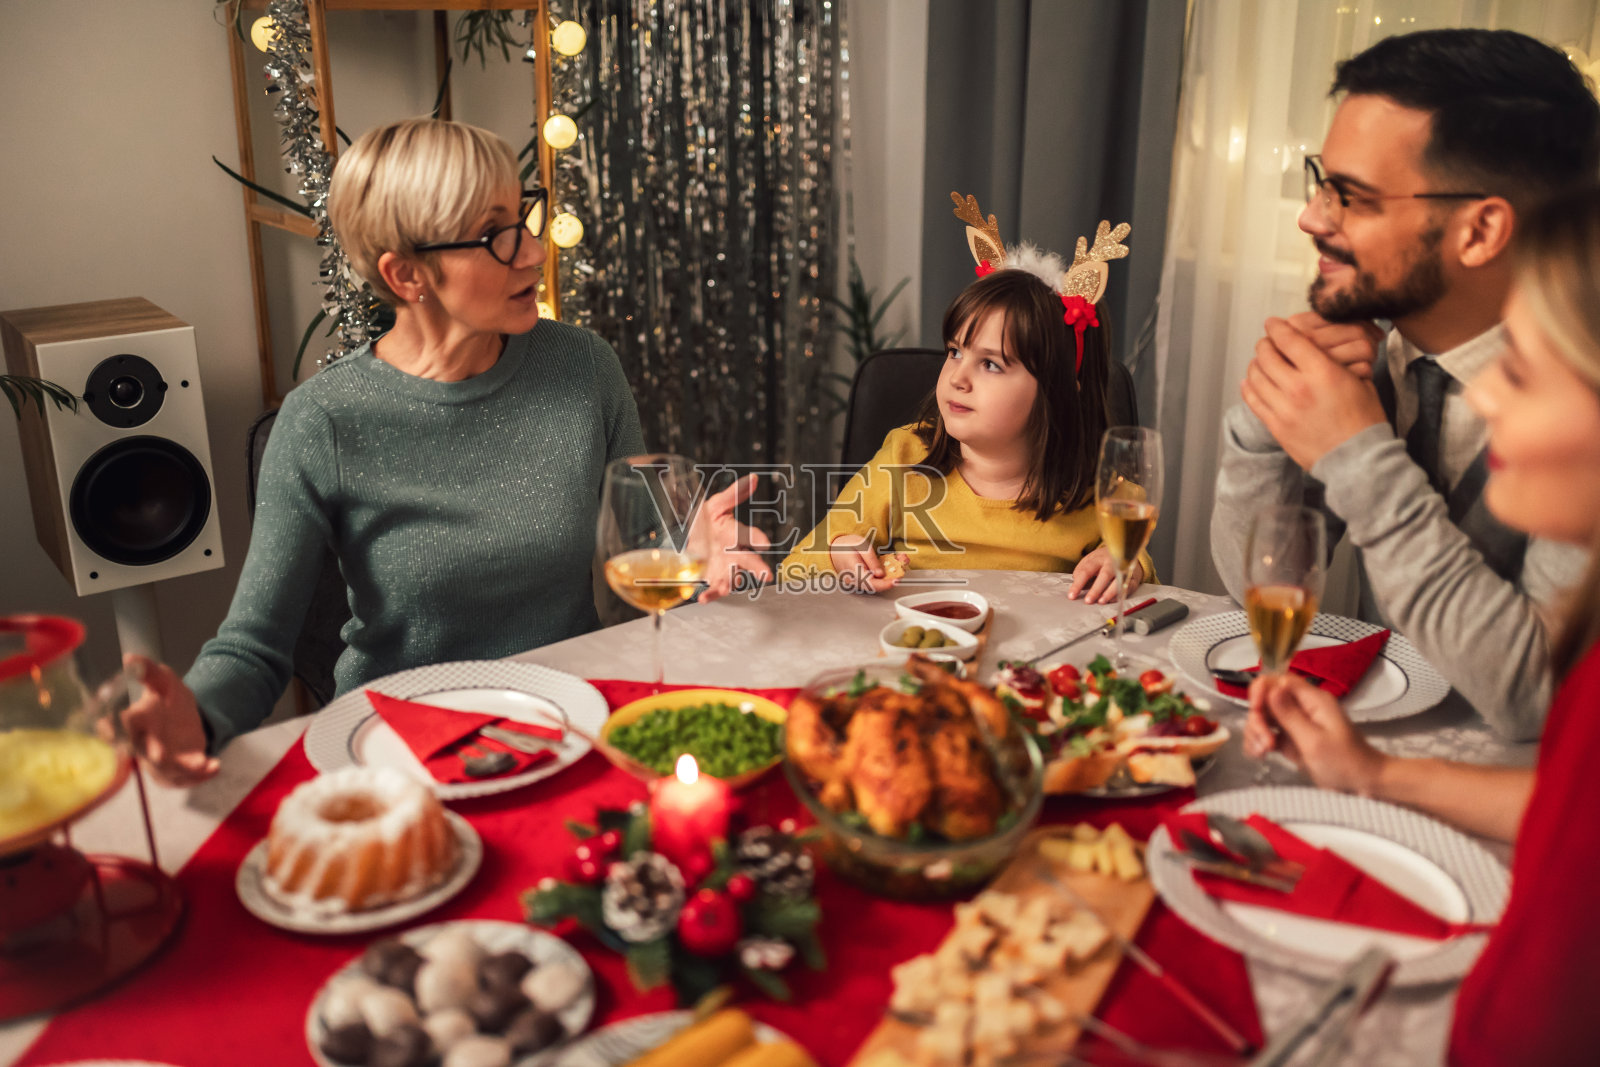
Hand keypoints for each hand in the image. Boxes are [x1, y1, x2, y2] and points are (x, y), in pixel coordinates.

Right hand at [116, 654, 219, 787]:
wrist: (187, 718)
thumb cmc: (168, 699)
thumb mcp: (163, 681)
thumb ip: (149, 671)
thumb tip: (131, 658)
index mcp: (135, 721)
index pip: (116, 728)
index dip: (111, 730)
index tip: (112, 728)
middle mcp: (143, 743)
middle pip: (142, 752)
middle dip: (151, 752)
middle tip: (158, 754)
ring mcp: (160, 760)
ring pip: (167, 769)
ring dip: (182, 768)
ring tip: (201, 763)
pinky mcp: (178, 769)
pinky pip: (187, 777)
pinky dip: (201, 773)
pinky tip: (215, 765)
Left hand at [696, 474, 773, 601]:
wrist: (689, 535)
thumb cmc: (708, 519)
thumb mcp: (717, 504)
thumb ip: (735, 494)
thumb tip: (753, 479)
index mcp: (737, 534)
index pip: (751, 535)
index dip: (758, 538)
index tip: (765, 543)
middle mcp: (735, 553)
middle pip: (749, 561)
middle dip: (758, 568)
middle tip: (766, 574)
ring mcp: (725, 567)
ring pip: (733, 578)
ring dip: (731, 584)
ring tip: (727, 588)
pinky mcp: (712, 577)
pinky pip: (714, 588)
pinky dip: (710, 595)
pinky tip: (703, 598)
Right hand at [829, 534, 906, 593]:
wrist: (835, 548)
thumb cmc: (847, 545)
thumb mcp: (861, 545)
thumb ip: (871, 560)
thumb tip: (880, 574)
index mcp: (853, 570)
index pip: (870, 583)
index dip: (885, 584)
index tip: (896, 580)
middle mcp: (854, 580)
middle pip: (874, 587)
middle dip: (889, 581)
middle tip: (901, 574)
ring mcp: (855, 583)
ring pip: (874, 586)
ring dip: (887, 580)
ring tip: (897, 569)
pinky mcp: (859, 582)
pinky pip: (872, 583)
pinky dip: (882, 578)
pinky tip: (889, 571)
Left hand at [1068, 548, 1141, 603]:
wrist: (1125, 551)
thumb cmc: (1104, 560)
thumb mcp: (1090, 561)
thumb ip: (1081, 572)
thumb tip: (1076, 583)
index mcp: (1098, 558)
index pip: (1086, 571)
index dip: (1078, 584)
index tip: (1072, 595)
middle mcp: (1111, 562)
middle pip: (1104, 574)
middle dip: (1096, 589)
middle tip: (1088, 600)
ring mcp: (1123, 569)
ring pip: (1118, 580)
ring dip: (1110, 592)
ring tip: (1101, 601)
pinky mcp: (1132, 578)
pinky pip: (1128, 586)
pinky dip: (1120, 594)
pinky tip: (1112, 600)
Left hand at [1241, 316, 1386, 469]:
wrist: (1358, 459)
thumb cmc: (1365, 420)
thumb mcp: (1359, 381)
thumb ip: (1335, 362)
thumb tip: (1318, 348)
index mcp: (1322, 372)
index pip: (1289, 340)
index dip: (1277, 328)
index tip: (1273, 324)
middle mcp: (1298, 388)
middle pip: (1267, 355)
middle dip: (1265, 344)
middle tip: (1267, 342)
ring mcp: (1284, 409)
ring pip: (1255, 376)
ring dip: (1255, 364)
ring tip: (1260, 361)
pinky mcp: (1276, 427)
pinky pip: (1253, 401)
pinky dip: (1249, 387)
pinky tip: (1250, 382)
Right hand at [1243, 674, 1386, 794]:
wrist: (1364, 785)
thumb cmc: (1344, 763)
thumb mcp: (1314, 741)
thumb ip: (1290, 715)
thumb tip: (1270, 689)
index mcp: (1312, 700)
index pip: (1277, 680)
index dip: (1261, 691)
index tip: (1256, 712)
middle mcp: (1302, 707)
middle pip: (1265, 700)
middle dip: (1258, 720)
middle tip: (1265, 744)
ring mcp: (1295, 724)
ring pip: (1263, 718)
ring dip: (1255, 733)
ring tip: (1263, 753)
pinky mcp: (1290, 740)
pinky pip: (1266, 734)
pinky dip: (1258, 743)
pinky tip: (1260, 755)